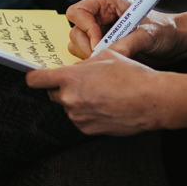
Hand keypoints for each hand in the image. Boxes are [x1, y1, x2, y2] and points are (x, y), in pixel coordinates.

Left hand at [26, 51, 172, 134]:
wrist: (151, 100)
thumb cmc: (132, 75)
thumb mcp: (105, 56)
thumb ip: (83, 64)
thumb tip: (75, 69)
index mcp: (69, 78)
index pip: (35, 80)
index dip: (35, 77)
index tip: (38, 77)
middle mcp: (69, 99)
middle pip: (53, 93)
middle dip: (63, 88)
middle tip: (84, 82)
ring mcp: (78, 117)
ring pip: (69, 106)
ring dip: (79, 100)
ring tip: (102, 93)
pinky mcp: (88, 130)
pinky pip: (81, 119)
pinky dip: (89, 113)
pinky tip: (106, 105)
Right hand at [66, 0, 186, 61]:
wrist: (177, 43)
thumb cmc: (167, 31)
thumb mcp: (149, 35)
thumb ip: (127, 43)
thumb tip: (106, 54)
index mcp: (107, 2)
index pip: (77, 12)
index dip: (85, 29)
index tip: (99, 44)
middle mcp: (100, 16)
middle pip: (75, 31)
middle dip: (87, 47)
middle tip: (105, 56)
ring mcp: (99, 32)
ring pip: (77, 46)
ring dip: (90, 56)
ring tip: (113, 59)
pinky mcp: (102, 48)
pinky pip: (85, 57)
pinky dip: (94, 63)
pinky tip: (112, 64)